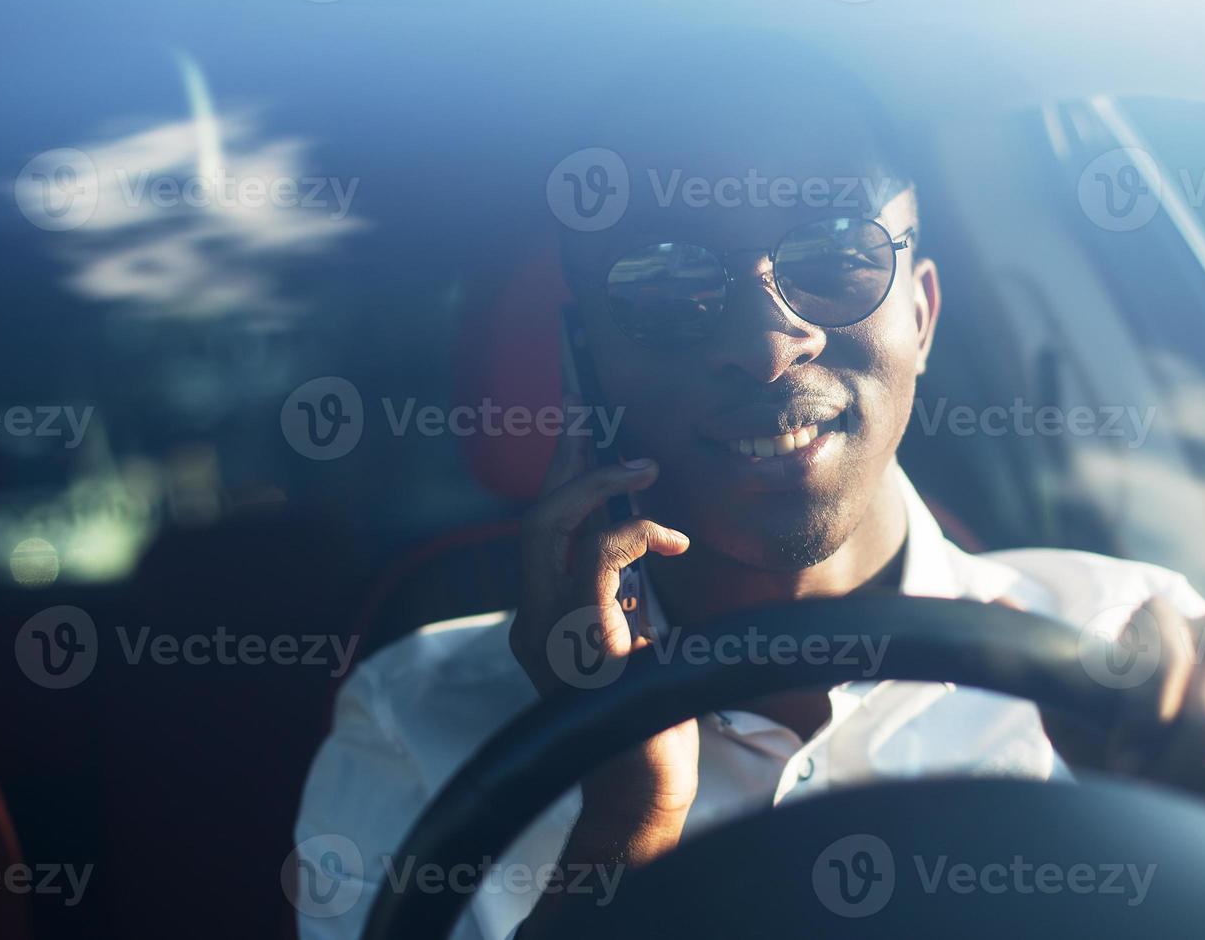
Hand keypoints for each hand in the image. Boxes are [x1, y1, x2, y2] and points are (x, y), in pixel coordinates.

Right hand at [508, 414, 699, 828]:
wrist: (645, 787)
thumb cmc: (647, 715)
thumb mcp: (630, 636)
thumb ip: (617, 590)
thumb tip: (631, 531)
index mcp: (539, 618)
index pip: (539, 532)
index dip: (559, 475)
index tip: (581, 427)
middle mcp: (532, 620)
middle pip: (534, 516)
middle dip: (567, 459)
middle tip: (597, 418)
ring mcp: (548, 630)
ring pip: (549, 525)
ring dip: (598, 485)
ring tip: (643, 468)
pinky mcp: (582, 637)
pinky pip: (595, 557)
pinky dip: (634, 533)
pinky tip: (672, 540)